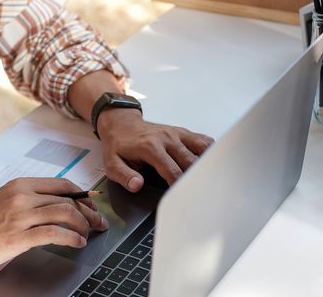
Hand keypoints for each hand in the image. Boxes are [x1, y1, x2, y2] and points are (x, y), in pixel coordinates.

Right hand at [0, 177, 107, 270]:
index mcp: (21, 185)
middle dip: (89, 213)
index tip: (93, 206)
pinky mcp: (17, 236)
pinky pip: (54, 233)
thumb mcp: (5, 201)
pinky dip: (72, 238)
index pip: (63, 184)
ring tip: (88, 234)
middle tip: (98, 223)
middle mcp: (22, 196)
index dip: (83, 196)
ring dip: (83, 225)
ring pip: (65, 213)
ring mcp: (20, 216)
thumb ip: (29, 201)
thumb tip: (58, 206)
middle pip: (68, 199)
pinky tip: (77, 243)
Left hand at [97, 109, 213, 191]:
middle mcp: (167, 138)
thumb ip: (124, 176)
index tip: (183, 199)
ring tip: (210, 180)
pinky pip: (203, 141)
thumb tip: (137, 185)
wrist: (121, 123)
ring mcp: (177, 134)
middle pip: (191, 162)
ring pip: (202, 149)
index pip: (173, 171)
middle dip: (197, 179)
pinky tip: (211, 164)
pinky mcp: (183, 132)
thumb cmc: (118, 144)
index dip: (180, 188)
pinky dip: (211, 152)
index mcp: (151, 147)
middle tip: (201, 194)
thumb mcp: (112, 163)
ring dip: (207, 165)